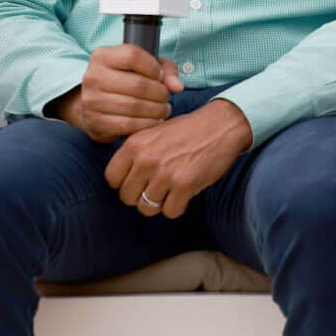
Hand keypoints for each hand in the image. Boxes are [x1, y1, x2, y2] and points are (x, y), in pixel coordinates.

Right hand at [52, 44, 184, 142]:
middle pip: (137, 84)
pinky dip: (146, 124)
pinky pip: (127, 124)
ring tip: (163, 109)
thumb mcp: (145, 66)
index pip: (133, 56)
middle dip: (159, 93)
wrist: (97, 103)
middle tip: (166, 97)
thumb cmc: (126, 78)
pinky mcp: (94, 121)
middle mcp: (93, 77)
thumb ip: (165, 70)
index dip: (153, 67)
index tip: (160, 76)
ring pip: (133, 106)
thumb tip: (177, 87)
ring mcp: (91, 100)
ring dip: (156, 110)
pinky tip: (154, 120)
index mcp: (103, 56)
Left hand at [105, 98, 252, 218]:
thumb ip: (136, 153)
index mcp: (135, 145)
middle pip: (127, 197)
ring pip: (147, 207)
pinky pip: (170, 211)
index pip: (112, 179)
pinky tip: (185, 192)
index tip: (139, 180)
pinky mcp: (185, 185)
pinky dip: (178, 206)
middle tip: (158, 186)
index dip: (125, 183)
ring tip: (172, 189)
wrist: (223, 124)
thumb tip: (122, 178)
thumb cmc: (189, 129)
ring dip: (160, 202)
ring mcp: (165, 173)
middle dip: (141, 196)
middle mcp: (146, 160)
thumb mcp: (154, 132)